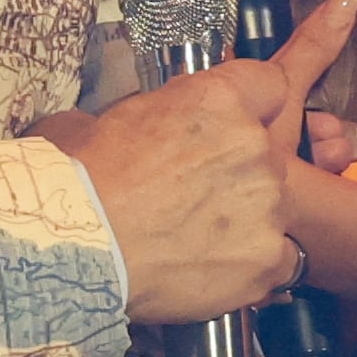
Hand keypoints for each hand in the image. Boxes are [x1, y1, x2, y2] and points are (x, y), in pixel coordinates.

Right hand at [41, 0, 356, 327]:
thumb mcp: (106, 118)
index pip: (270, 86)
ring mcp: (266, 205)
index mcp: (218, 100)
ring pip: (274, 207)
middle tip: (196, 194)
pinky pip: (279, 259)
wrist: (76, 249)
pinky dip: (253, 266)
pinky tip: (215, 270)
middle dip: (242, 171)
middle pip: (269, 153)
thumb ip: (149, 112)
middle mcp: (254, 145)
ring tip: (195, 240)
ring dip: (247, 219)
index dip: (254, 107)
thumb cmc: (78, 180)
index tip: (235, 125)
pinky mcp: (266, 259)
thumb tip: (136, 119)